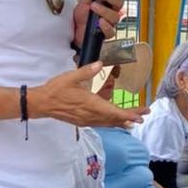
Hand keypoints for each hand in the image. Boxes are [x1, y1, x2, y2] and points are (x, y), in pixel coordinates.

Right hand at [29, 61, 147, 127]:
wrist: (42, 104)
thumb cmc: (56, 90)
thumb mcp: (71, 77)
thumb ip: (87, 71)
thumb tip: (100, 64)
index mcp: (91, 104)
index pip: (114, 112)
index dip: (129, 114)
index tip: (141, 115)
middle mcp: (91, 115)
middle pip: (115, 119)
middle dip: (131, 117)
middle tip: (144, 113)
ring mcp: (86, 120)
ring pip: (108, 123)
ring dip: (122, 121)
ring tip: (134, 119)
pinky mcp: (82, 121)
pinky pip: (101, 123)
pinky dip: (111, 122)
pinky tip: (115, 121)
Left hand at [73, 0, 124, 47]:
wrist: (74, 31)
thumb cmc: (82, 17)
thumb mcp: (85, 2)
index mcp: (108, 0)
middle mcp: (112, 10)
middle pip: (120, 2)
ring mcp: (110, 22)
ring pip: (115, 16)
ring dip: (104, 10)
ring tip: (93, 7)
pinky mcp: (106, 34)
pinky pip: (111, 31)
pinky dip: (106, 26)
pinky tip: (100, 22)